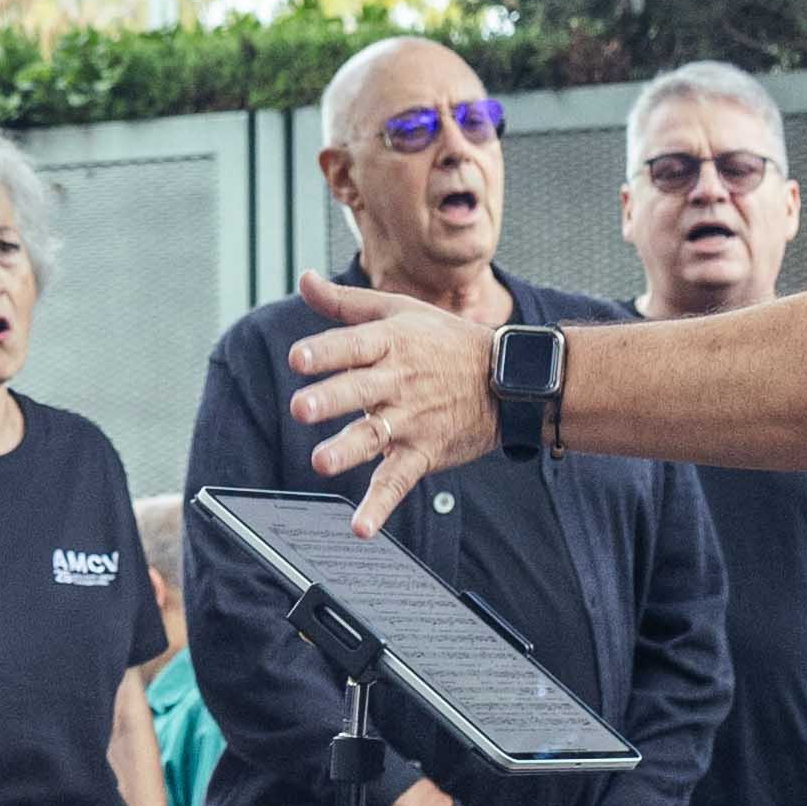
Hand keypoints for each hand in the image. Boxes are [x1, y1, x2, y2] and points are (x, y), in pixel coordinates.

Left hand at [281, 277, 490, 531]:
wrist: (508, 381)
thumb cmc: (444, 341)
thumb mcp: (399, 311)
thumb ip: (345, 303)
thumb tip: (304, 279)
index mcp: (391, 343)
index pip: (353, 346)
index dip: (326, 352)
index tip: (298, 358)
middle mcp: (399, 382)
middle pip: (359, 390)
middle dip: (330, 400)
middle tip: (301, 408)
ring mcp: (412, 420)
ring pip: (375, 436)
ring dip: (348, 450)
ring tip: (321, 462)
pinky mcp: (423, 453)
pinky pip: (398, 481)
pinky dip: (380, 506)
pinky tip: (360, 527)